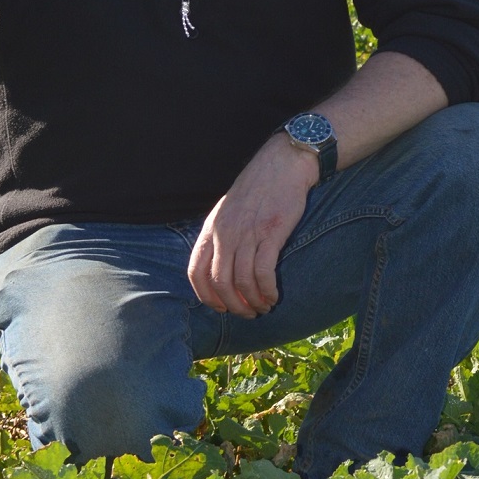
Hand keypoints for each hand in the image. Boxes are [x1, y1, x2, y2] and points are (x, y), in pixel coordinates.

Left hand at [188, 137, 317, 317]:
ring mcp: (247, 234)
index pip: (195, 272)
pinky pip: (264, 273)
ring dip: (253, 302)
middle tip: (247, 314)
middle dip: (233, 306)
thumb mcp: (227, 210)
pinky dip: (268, 291)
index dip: (206, 297)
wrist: (282, 164)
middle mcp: (225, 233)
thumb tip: (219, 267)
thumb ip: (220, 236)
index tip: (221, 308)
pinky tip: (274, 295)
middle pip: (220, 283)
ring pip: (242, 282)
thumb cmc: (257, 188)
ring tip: (264, 307)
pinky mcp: (271, 234)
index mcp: (211, 228)